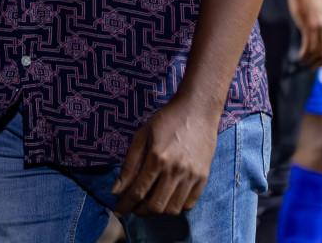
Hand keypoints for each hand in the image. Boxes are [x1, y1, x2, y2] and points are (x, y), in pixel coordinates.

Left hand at [111, 98, 218, 215]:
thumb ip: (128, 165)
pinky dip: (176, 206)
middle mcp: (176, 170)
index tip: (118, 211)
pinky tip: (166, 198)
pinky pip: (189, 203)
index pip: (138, 191)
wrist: (197, 111)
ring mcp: (192, 175)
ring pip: (173, 208)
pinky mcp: (204, 178)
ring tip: (148, 203)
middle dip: (140, 211)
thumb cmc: (165, 121)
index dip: (125, 205)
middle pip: (156, 205)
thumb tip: (117, 190)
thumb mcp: (140, 136)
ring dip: (158, 211)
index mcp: (157, 158)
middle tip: (132, 207)